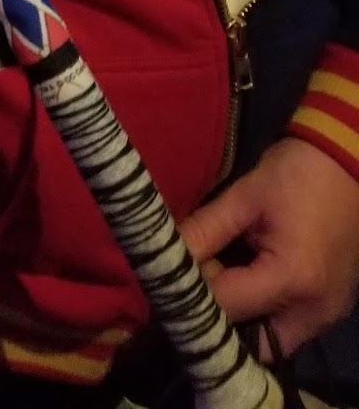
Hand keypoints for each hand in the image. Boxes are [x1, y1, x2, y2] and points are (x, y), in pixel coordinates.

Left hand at [180, 137, 358, 357]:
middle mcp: (315, 311)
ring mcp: (328, 315)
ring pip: (272, 341)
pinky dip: (262, 312)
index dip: (192, 292)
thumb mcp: (243, 198)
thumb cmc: (297, 174)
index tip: (168, 274)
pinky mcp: (331, 309)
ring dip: (241, 317)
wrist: (348, 163)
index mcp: (294, 279)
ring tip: (217, 277)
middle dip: (219, 318)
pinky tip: (241, 280)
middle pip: (253, 342)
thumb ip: (204, 231)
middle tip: (193, 283)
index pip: (227, 306)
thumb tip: (163, 255)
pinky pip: (289, 327)